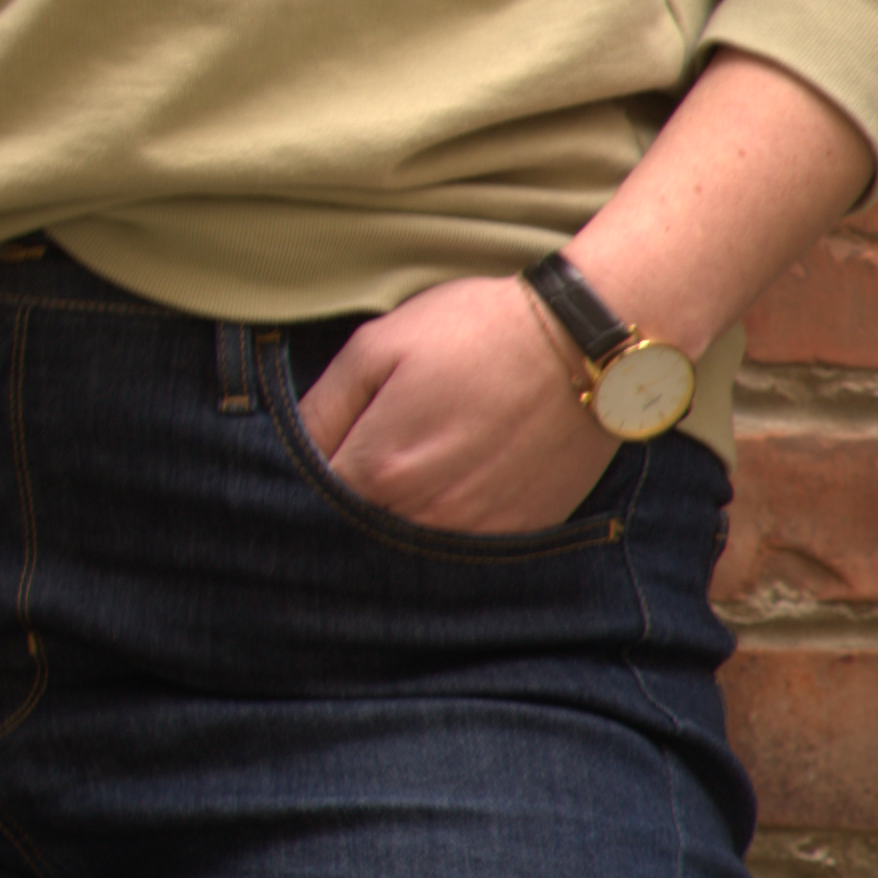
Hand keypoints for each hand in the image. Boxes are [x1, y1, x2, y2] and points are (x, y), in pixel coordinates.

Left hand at [299, 274, 611, 538]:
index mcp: (378, 469)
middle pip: (360, 527)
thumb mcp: (377, 347)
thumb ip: (324, 406)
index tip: (324, 451)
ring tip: (422, 463)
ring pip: (412, 542)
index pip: (313, 497)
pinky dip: (454, 521)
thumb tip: (293, 447)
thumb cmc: (474, 332)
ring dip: (402, 514)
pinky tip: (462, 481)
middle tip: (376, 452)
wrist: (583, 344)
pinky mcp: (522, 531)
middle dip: (351, 500)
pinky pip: (467, 546)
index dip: (309, 476)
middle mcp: (424, 513)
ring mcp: (477, 529)